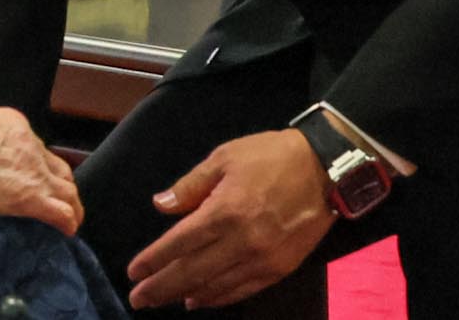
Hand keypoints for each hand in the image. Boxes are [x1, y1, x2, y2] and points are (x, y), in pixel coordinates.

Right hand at [0, 108, 81, 235]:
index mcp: (13, 122)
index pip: (35, 146)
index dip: (35, 162)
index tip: (30, 173)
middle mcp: (30, 143)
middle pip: (56, 166)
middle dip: (58, 181)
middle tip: (53, 194)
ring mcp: (34, 171)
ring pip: (67, 189)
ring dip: (70, 203)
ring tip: (70, 216)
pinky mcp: (32, 197)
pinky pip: (62, 212)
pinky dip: (68, 221)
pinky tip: (67, 229)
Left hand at [127, 129, 334, 311]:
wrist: (325, 169)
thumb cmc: (269, 157)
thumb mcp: (223, 158)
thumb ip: (190, 185)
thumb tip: (160, 205)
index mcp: (224, 211)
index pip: (179, 243)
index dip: (154, 260)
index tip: (133, 272)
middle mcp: (242, 241)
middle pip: (193, 272)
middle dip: (161, 288)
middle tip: (138, 300)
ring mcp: (264, 259)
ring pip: (218, 286)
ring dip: (187, 296)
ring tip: (163, 301)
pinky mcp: (282, 268)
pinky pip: (245, 289)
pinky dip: (220, 297)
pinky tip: (202, 300)